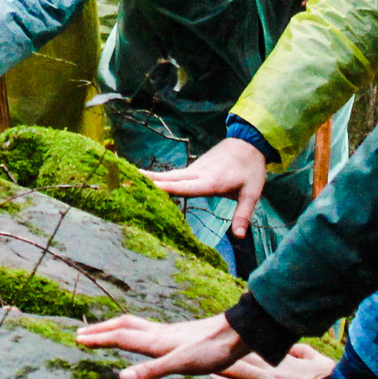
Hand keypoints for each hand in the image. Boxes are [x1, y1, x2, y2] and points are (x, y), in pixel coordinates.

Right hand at [74, 312, 246, 378]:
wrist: (237, 334)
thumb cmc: (212, 350)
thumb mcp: (182, 365)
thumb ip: (152, 371)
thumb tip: (121, 377)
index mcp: (155, 340)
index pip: (120, 337)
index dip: (98, 339)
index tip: (77, 339)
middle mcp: (159, 333)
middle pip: (123, 326)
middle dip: (101, 329)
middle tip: (81, 333)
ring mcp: (169, 332)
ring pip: (135, 326)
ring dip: (115, 327)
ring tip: (104, 331)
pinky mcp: (179, 335)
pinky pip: (147, 330)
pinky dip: (133, 331)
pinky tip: (142, 339)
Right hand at [141, 136, 269, 238]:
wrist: (249, 141)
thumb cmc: (251, 169)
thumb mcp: (252, 193)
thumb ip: (243, 214)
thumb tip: (239, 236)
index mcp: (211, 181)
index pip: (185, 187)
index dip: (166, 188)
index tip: (147, 188)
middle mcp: (199, 173)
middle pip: (171, 178)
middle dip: (149, 181)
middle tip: (126, 180)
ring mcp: (196, 168)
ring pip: (171, 175)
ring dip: (152, 178)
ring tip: (129, 178)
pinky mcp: (196, 167)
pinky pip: (176, 174)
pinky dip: (162, 177)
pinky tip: (150, 180)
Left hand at [212, 344, 369, 378]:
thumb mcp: (316, 361)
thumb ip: (300, 352)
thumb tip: (288, 346)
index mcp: (285, 360)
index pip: (257, 348)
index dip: (238, 342)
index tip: (220, 334)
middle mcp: (275, 369)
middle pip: (242, 357)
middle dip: (221, 352)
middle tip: (198, 344)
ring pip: (240, 372)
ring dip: (219, 367)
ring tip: (198, 362)